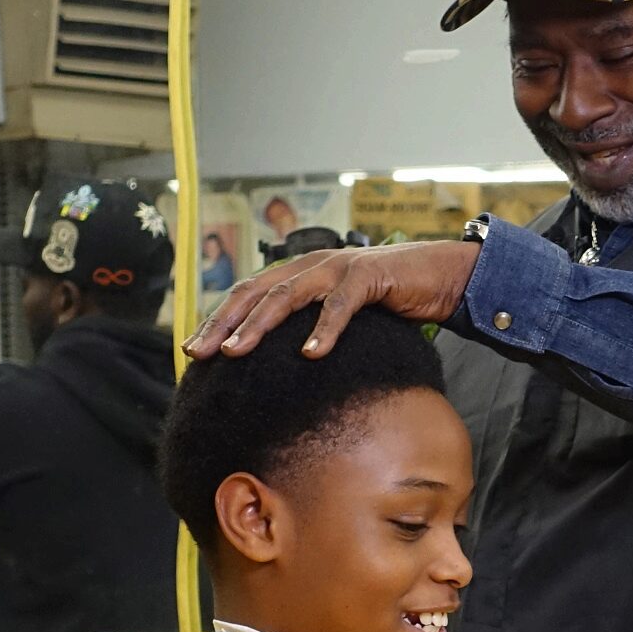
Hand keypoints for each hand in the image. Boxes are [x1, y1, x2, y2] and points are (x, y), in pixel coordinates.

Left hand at [184, 240, 482, 360]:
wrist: (440, 277)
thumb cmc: (390, 303)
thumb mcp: (341, 317)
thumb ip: (311, 328)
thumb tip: (284, 366)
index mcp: (301, 272)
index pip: (248, 293)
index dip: (218, 319)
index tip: (192, 350)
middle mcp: (313, 264)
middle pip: (256, 291)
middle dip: (224, 323)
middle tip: (199, 353)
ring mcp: (339, 268)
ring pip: (288, 294)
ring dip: (259, 323)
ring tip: (237, 351)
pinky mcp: (370, 277)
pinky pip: (341, 305)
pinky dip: (324, 329)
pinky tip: (311, 354)